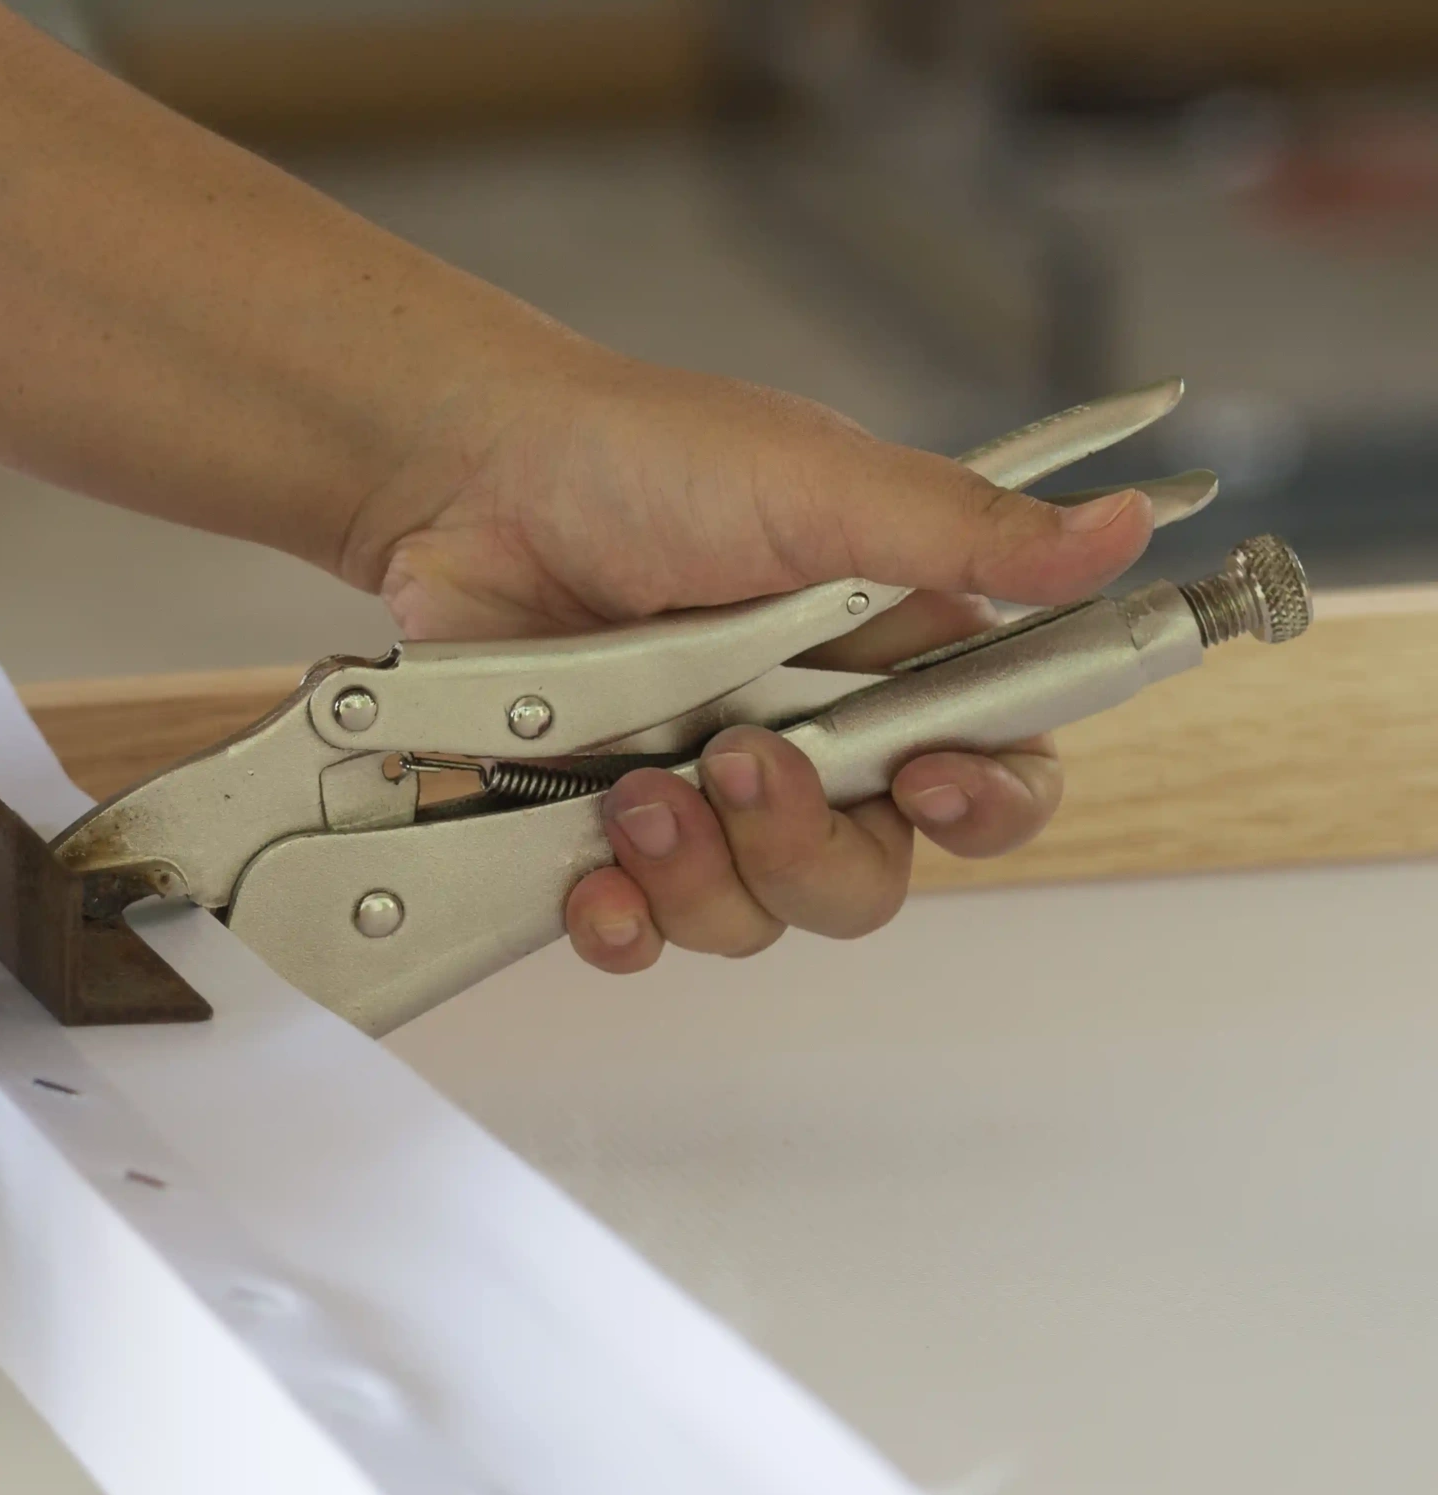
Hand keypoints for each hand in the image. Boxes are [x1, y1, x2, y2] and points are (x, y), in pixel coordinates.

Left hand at [339, 349, 1156, 973]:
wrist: (472, 480)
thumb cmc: (644, 459)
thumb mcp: (816, 483)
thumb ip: (963, 531)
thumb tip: (1125, 530)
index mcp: (892, 660)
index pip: (996, 774)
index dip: (984, 807)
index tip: (930, 782)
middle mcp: (812, 742)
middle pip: (870, 877)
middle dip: (806, 845)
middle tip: (740, 763)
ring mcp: (705, 795)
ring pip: (755, 916)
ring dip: (701, 874)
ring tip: (635, 788)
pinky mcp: (603, 830)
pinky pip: (642, 932)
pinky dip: (622, 924)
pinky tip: (593, 879)